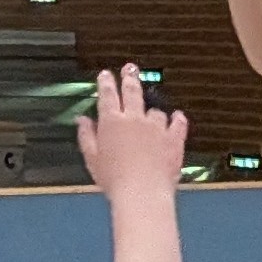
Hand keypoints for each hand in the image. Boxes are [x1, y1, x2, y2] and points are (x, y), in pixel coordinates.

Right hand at [76, 64, 187, 198]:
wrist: (142, 193)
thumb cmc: (115, 180)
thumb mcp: (92, 158)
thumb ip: (86, 135)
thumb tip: (82, 120)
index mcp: (112, 122)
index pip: (108, 95)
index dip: (107, 82)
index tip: (106, 74)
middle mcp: (135, 120)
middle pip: (133, 92)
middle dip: (130, 78)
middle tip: (130, 68)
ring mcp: (156, 128)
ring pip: (156, 110)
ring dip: (153, 110)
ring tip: (152, 111)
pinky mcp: (174, 139)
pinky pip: (178, 123)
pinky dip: (178, 119)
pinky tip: (178, 117)